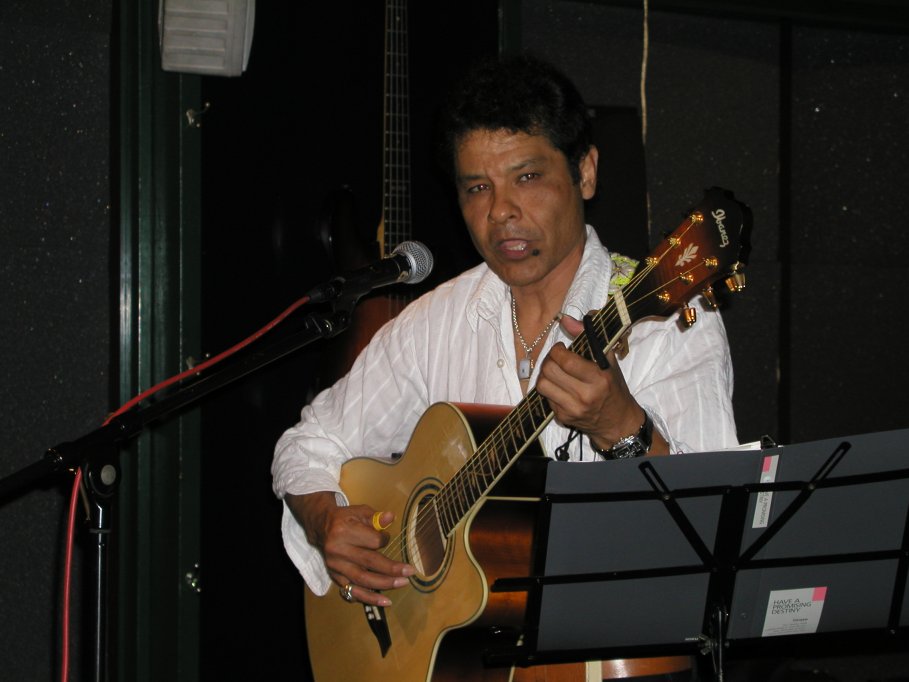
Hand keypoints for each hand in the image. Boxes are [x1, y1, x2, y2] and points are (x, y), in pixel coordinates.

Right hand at [286, 491, 414, 605]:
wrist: (321, 527)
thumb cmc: (345, 518)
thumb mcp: (360, 512)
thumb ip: (376, 517)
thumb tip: (390, 518)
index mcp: (345, 531)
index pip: (373, 541)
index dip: (385, 540)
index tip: (387, 538)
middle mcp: (338, 550)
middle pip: (369, 562)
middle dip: (391, 569)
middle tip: (409, 572)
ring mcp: (336, 566)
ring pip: (361, 580)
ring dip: (383, 585)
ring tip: (401, 585)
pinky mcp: (334, 576)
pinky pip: (351, 591)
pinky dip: (367, 597)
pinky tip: (382, 601)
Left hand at [536, 314, 666, 453]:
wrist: (618, 422)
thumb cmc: (613, 387)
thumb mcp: (608, 360)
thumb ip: (588, 335)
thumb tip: (564, 319)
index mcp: (599, 378)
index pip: (566, 361)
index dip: (557, 350)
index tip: (561, 348)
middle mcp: (585, 396)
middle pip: (549, 371)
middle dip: (549, 360)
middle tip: (556, 359)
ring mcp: (573, 409)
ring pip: (542, 385)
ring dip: (545, 375)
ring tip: (555, 372)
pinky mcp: (564, 419)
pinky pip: (546, 398)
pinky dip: (550, 390)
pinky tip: (561, 388)